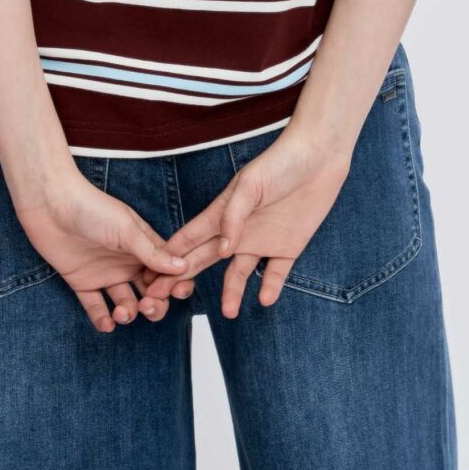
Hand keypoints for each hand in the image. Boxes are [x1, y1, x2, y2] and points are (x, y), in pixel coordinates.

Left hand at [12, 164, 189, 331]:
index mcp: (144, 248)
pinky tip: (106, 324)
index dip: (173, 286)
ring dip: (128, 314)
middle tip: (147, 306)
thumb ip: (152, 251)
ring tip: (121, 313)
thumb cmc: (92, 208)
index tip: (172, 292)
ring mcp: (106, 274)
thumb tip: (183, 267)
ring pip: (126, 304)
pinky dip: (102, 319)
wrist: (51, 204)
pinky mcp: (82, 282)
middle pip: (151, 294)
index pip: (167, 273)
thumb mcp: (127, 229)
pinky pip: (96, 307)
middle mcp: (128, 263)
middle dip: (154, 306)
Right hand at [145, 124, 350, 317]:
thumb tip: (222, 250)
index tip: (150, 279)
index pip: (188, 240)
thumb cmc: (280, 162)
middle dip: (183, 280)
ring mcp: (262, 240)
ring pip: (239, 273)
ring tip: (228, 312)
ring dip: (232, 292)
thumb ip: (232, 217)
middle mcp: (237, 232)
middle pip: (204, 260)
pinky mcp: (288, 246)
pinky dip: (270, 286)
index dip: (168, 258)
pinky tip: (265, 299)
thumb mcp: (249, 185)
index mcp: (221, 214)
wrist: (319, 157)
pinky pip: (276, 273)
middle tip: (164, 301)